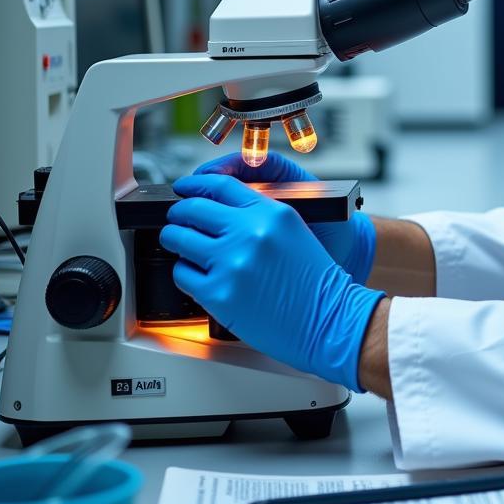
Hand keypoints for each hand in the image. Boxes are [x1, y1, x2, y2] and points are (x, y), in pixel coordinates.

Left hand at [194, 151, 376, 283]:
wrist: (327, 318)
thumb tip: (217, 208)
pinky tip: (199, 275)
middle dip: (179, 214)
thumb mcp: (293, 231)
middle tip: (177, 221)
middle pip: (192, 209)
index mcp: (271, 213)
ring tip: (183, 247)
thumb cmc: (314, 281)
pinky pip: (182, 273)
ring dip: (176, 241)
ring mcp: (232, 262)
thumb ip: (258, 214)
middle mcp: (250, 232)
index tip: (184, 188)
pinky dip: (185, 273)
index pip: (220, 185)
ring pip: (178, 238)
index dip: (195, 185)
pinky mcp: (218, 293)